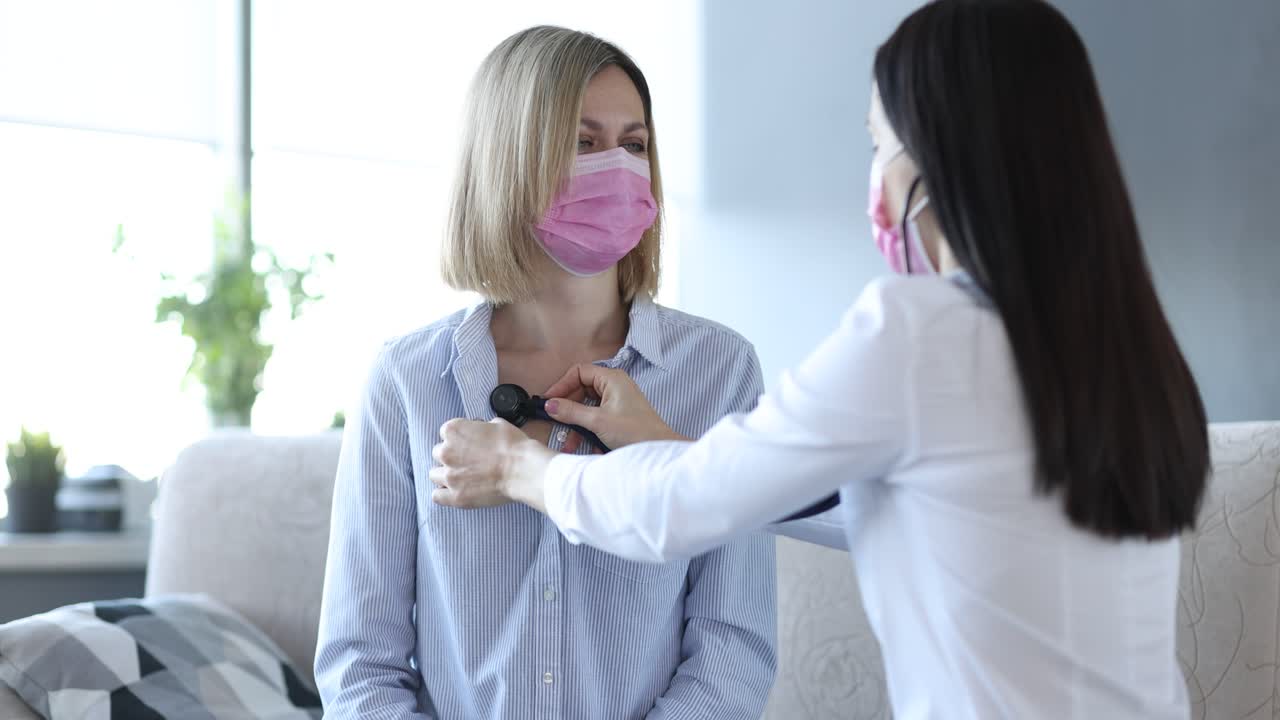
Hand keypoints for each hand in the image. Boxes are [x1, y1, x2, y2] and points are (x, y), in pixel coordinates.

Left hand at [430, 418, 554, 511]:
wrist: (522, 470)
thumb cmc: (513, 446)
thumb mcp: (498, 424)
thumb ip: (480, 428)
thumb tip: (481, 431)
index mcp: (453, 431)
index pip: (446, 433)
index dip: (459, 438)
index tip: (469, 444)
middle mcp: (445, 452)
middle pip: (438, 453)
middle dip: (451, 456)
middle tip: (468, 461)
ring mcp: (449, 476)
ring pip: (434, 475)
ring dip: (446, 475)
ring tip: (462, 478)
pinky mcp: (455, 496)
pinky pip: (437, 496)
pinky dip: (444, 494)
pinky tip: (456, 492)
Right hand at [541, 363, 687, 452]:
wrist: (659, 449)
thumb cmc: (635, 431)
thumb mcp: (598, 421)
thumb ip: (571, 412)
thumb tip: (549, 405)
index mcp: (611, 378)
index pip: (579, 372)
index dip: (562, 385)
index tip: (549, 401)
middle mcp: (614, 385)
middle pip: (581, 389)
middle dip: (567, 408)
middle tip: (553, 421)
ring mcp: (616, 400)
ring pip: (586, 406)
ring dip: (575, 423)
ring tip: (567, 442)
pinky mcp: (617, 415)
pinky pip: (595, 417)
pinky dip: (587, 429)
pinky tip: (582, 445)